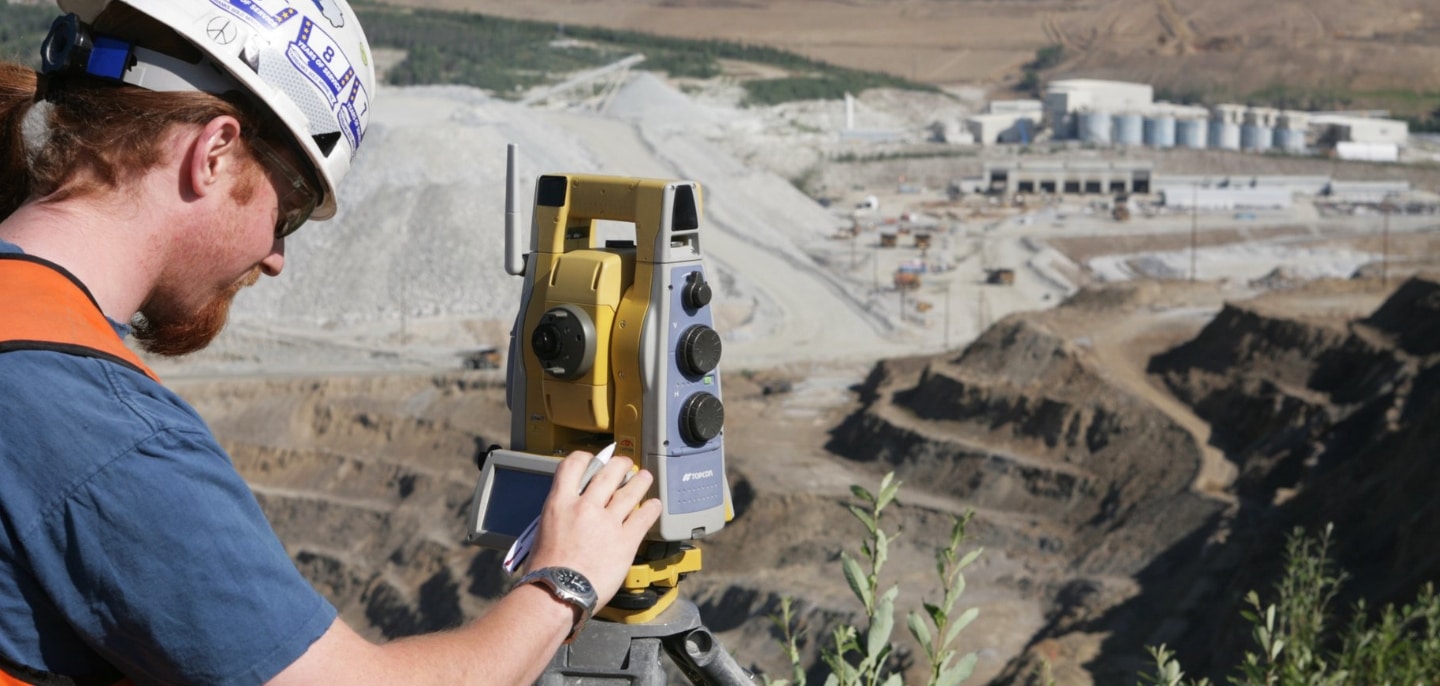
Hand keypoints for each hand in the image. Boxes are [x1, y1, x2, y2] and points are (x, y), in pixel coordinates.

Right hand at [524, 450, 661, 606]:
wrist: (557, 593)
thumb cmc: (545, 572)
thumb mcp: (543, 532)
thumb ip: (561, 516)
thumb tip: (572, 513)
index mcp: (560, 503)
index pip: (573, 465)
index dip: (586, 458)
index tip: (593, 460)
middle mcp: (585, 507)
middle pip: (609, 473)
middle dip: (620, 465)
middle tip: (625, 465)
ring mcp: (608, 523)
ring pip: (631, 491)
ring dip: (640, 481)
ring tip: (644, 477)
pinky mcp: (625, 540)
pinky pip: (644, 517)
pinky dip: (651, 509)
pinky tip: (654, 506)